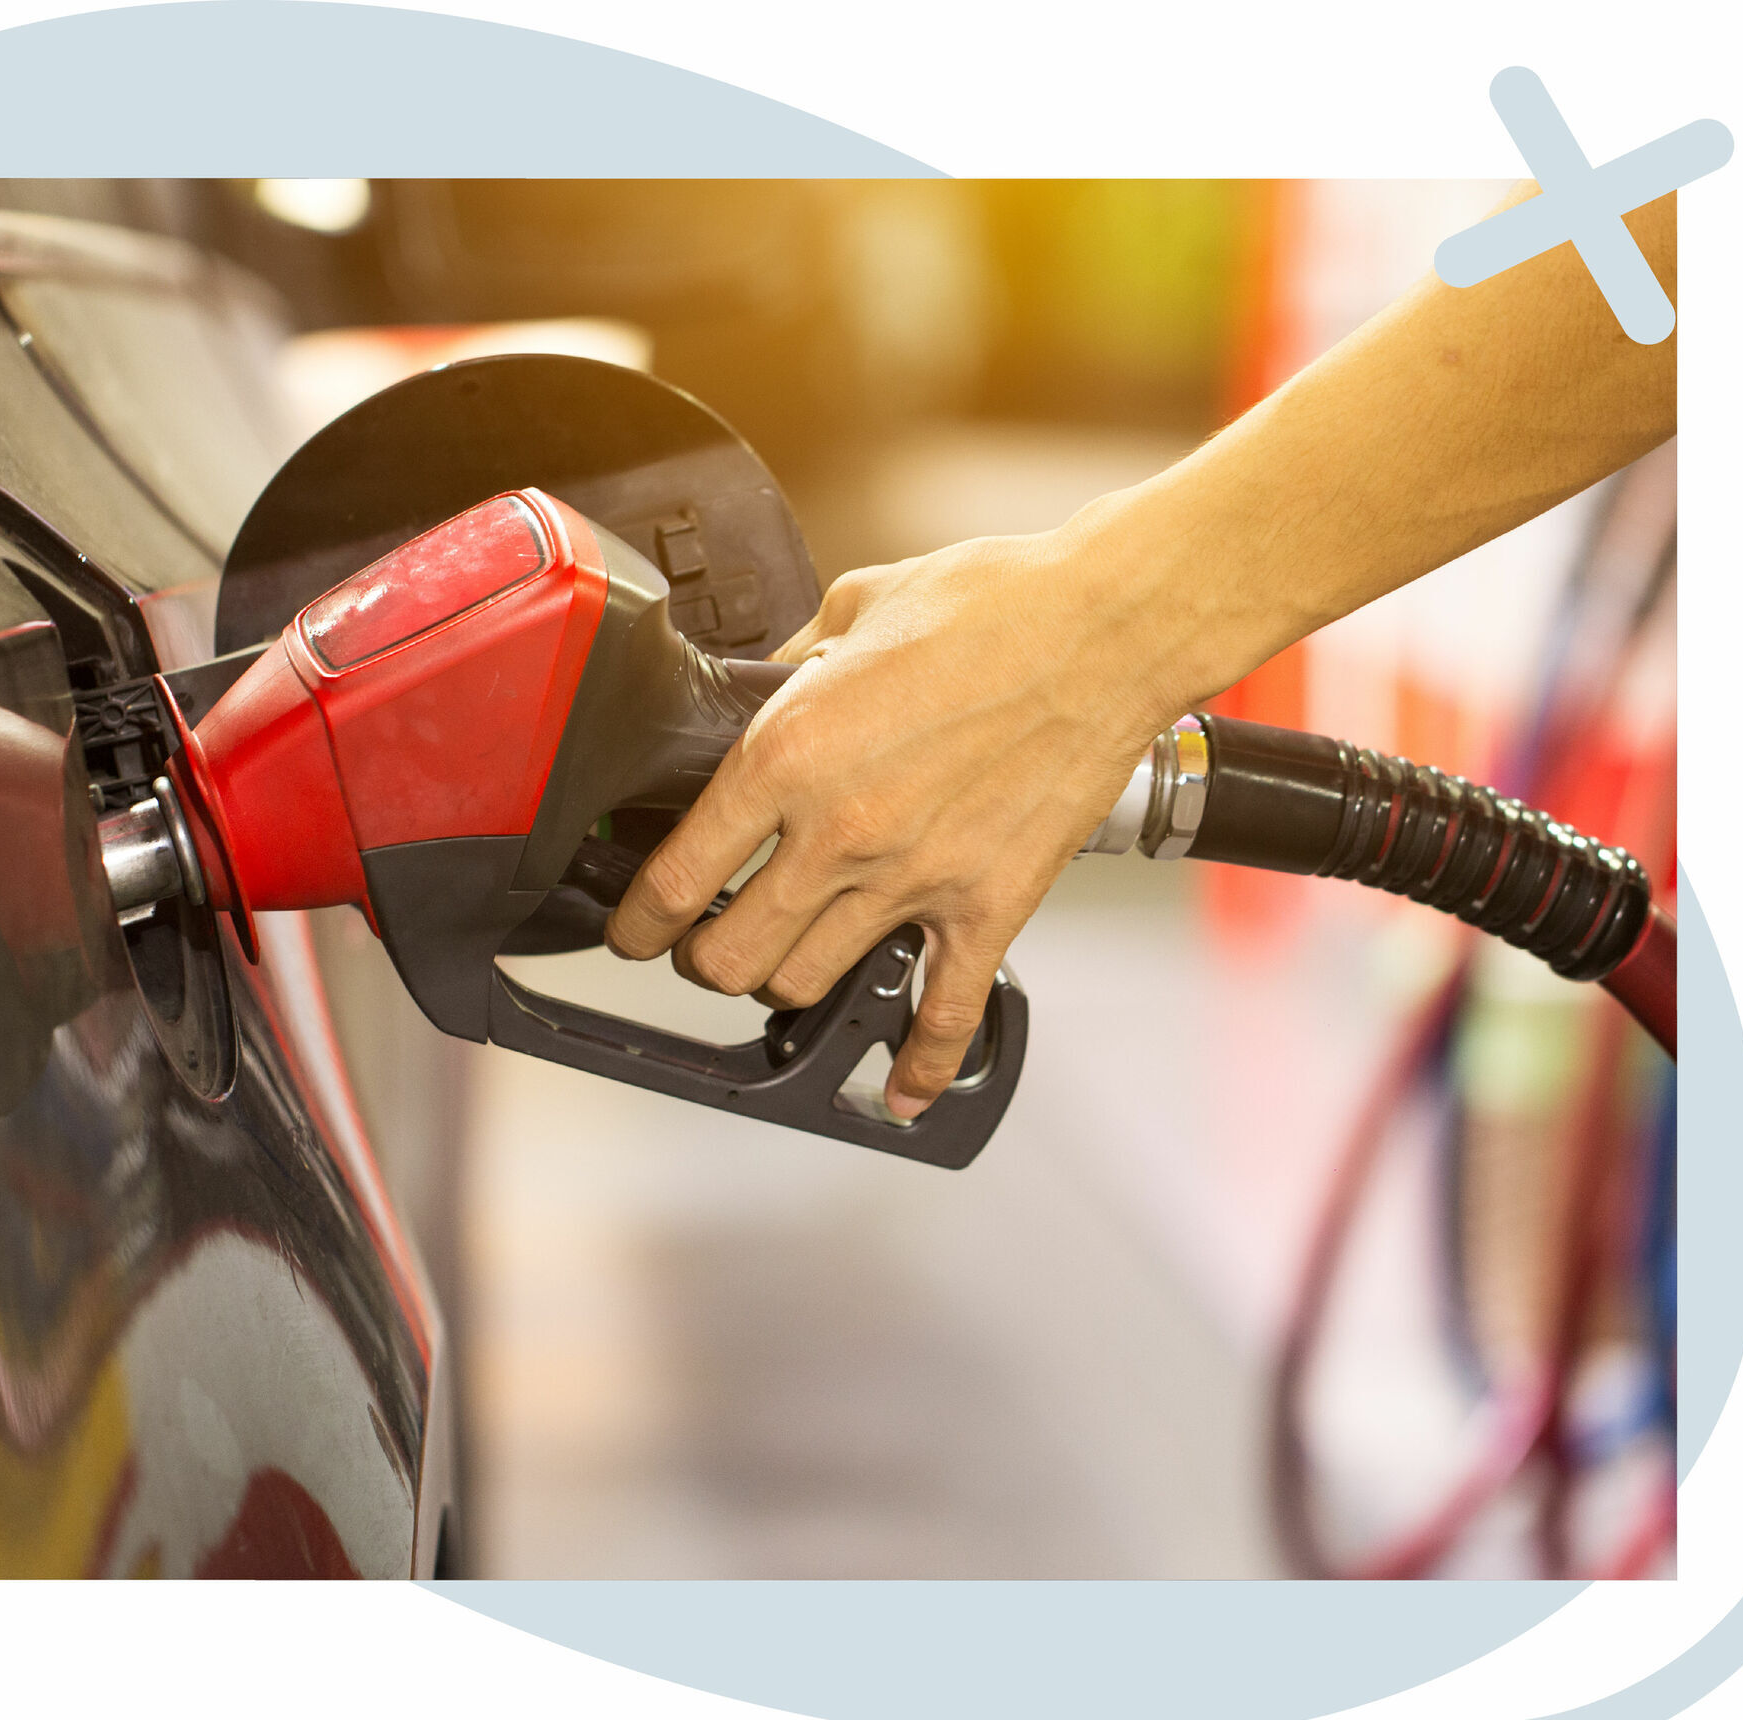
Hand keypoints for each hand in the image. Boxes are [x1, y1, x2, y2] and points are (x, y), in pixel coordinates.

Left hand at [605, 494, 1216, 1119]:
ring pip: (807, 986)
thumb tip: (763, 691)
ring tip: (784, 962)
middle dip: (702, 960)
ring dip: (784, 984)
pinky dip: (921, 1067)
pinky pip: (944, 1016)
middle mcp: (839, 833)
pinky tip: (902, 1091)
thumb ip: (791, 668)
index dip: (637, 919)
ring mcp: (915, 880)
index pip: (674, 878)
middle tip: (702, 945)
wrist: (1108, 628)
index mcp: (786, 755)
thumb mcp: (852, 608)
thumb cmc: (991, 604)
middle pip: (728, 957)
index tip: (633, 926)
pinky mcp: (988, 908)